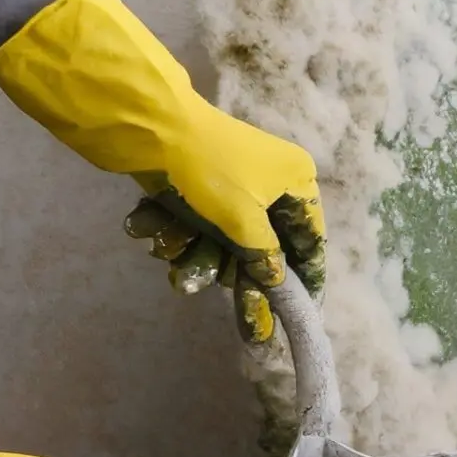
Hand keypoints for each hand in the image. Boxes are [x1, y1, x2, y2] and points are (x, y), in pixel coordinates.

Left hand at [0, 0, 324, 344]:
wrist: (147, 125)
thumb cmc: (208, 172)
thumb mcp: (243, 223)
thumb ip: (265, 260)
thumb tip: (279, 286)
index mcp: (294, 182)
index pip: (309, 241)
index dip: (305, 280)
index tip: (305, 315)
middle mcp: (268, 182)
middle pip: (260, 250)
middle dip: (234, 277)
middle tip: (245, 331)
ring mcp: (229, 184)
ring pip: (220, 242)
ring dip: (193, 257)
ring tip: (170, 263)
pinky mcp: (194, 186)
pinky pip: (192, 224)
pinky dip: (170, 231)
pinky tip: (146, 227)